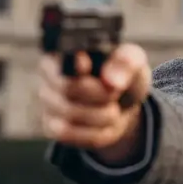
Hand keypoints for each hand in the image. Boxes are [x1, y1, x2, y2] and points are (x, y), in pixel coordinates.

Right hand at [38, 44, 151, 159]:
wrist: (123, 104)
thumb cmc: (123, 76)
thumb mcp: (134, 64)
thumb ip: (126, 64)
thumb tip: (110, 81)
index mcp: (67, 49)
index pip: (61, 57)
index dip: (75, 65)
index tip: (88, 67)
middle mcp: (49, 73)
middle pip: (68, 88)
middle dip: (100, 96)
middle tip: (115, 94)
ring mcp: (48, 101)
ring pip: (69, 114)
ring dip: (101, 117)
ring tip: (114, 110)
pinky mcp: (51, 126)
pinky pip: (68, 134)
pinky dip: (94, 133)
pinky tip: (105, 126)